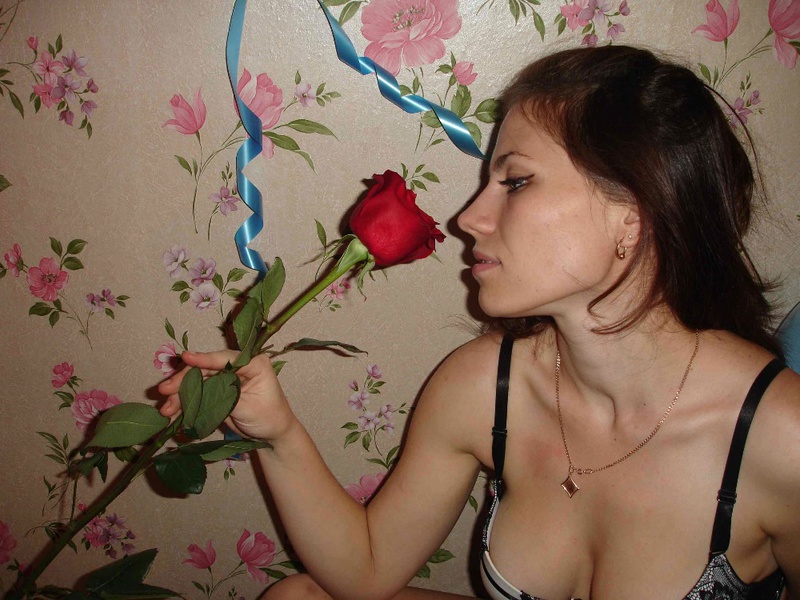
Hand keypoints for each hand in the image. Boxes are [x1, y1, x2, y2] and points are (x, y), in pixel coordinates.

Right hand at [158, 351, 296, 442]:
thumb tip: (201, 391)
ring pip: (196, 381)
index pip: (225, 358)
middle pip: (205, 368)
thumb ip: (225, 397)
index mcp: (253, 363)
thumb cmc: (269, 417)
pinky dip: (183, 404)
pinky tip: (171, 414)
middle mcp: (237, 366)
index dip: (204, 359)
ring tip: (165, 410)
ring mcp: (225, 377)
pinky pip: (196, 394)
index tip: (186, 358)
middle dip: (183, 381)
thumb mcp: (248, 408)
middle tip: (164, 391)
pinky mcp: (216, 390)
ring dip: (179, 395)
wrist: (272, 434)